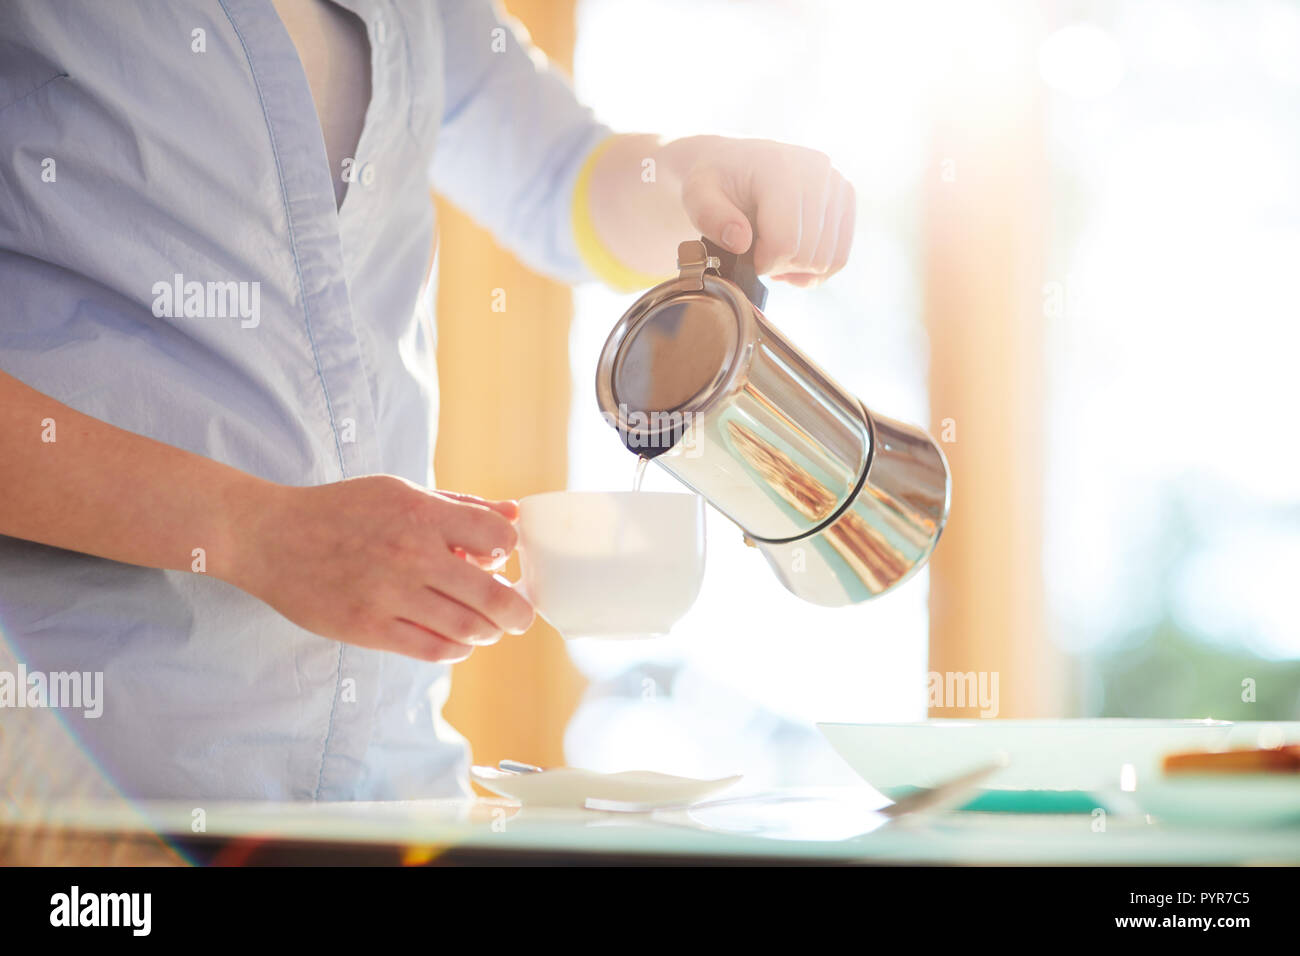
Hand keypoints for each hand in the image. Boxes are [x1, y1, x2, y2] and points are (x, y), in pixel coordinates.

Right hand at [226, 475, 534, 662]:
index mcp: (421, 514)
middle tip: (521, 616)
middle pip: (493, 596)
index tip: (502, 559)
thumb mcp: (401, 492)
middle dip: (518, 611)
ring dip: (488, 632)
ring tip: (488, 628)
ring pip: (468, 629)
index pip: (497, 537)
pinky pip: (433, 650)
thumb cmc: (342, 511)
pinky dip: (457, 648)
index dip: (508, 551)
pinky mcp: (370, 629)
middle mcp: (411, 555)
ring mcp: (390, 596)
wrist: (272, 538)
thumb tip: (514, 515)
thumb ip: (460, 505)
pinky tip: (458, 640)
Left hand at [664, 135, 855, 285]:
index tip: (745, 255)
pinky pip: (841, 255)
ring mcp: (837, 183)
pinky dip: (816, 268)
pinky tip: (792, 258)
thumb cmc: (715, 181)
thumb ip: (709, 217)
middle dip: (780, 267)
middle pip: (809, 254)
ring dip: (798, 270)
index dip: (763, 263)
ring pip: (829, 259)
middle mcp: (818, 170)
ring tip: (773, 255)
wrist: (734, 162)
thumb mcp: (696, 196)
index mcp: (780, 167)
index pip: (786, 242)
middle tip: (757, 256)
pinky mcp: (847, 197)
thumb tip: (740, 241)